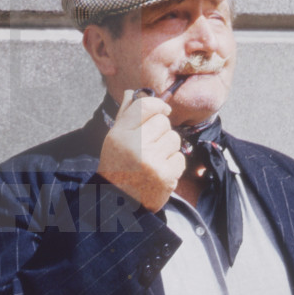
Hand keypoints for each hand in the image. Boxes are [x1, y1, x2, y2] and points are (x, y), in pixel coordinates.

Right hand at [97, 89, 184, 211]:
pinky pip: (180, 158)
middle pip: (163, 122)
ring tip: (154, 160)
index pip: (145, 106)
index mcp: (120, 134)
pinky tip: (160, 172)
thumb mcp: (114, 139)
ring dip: (168, 148)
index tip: (163, 109)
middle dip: (161, 131)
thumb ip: (125, 115)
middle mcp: (135, 146)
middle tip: (150, 145)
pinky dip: (173, 165)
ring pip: (174, 139)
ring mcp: (152, 161)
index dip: (158, 104)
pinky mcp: (165, 176)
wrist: (118, 202)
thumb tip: (133, 92)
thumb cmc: (117, 166)